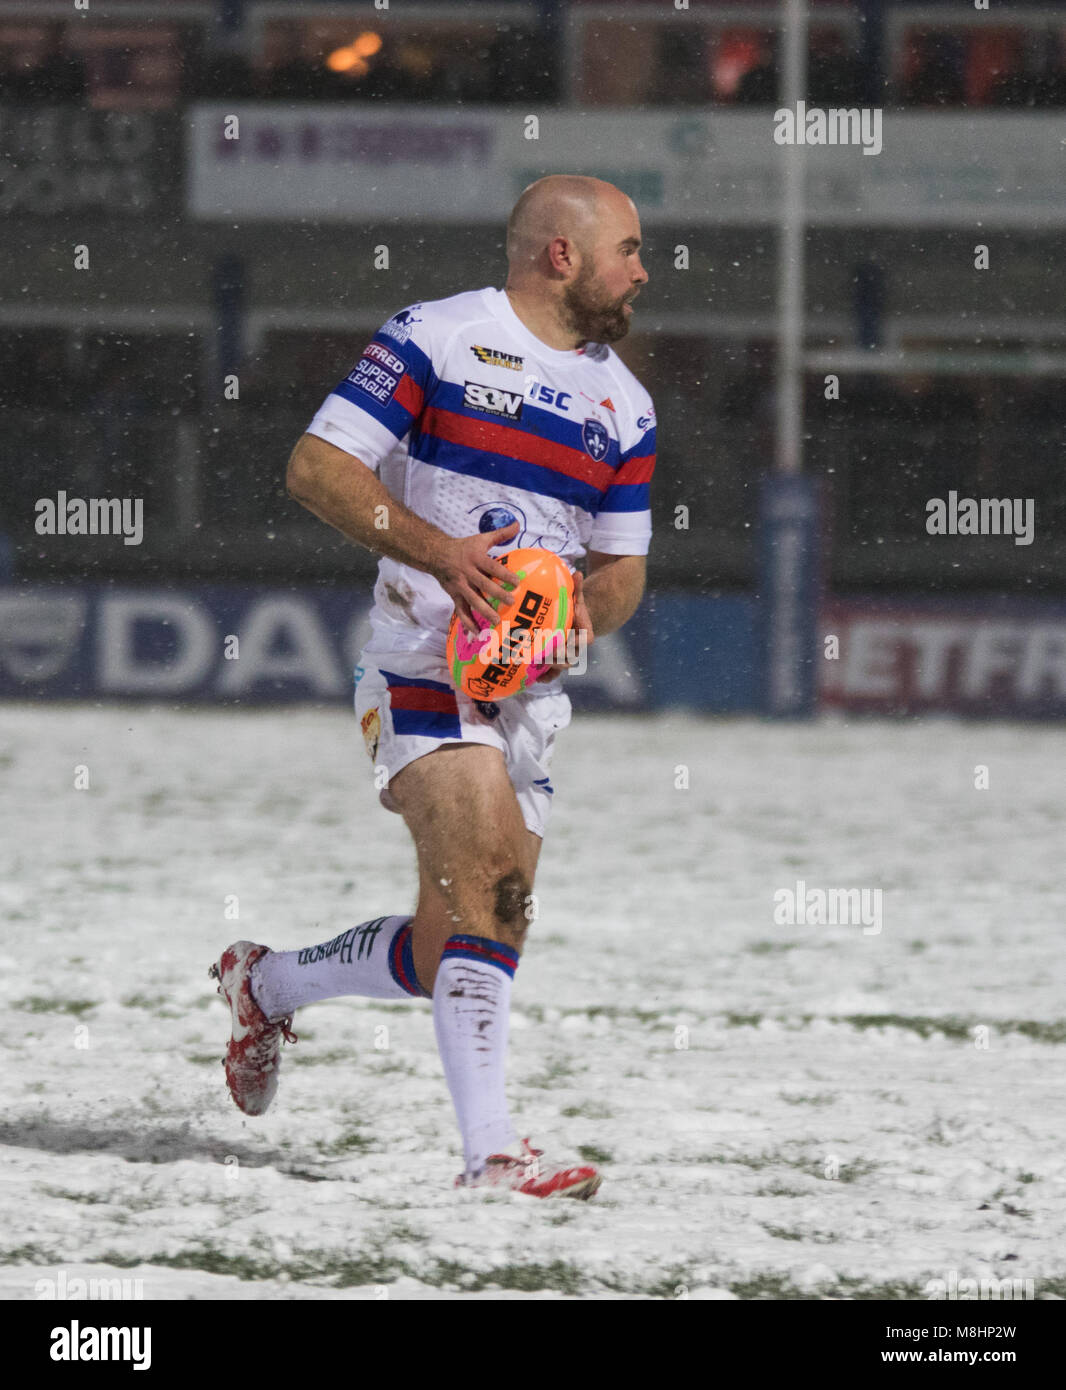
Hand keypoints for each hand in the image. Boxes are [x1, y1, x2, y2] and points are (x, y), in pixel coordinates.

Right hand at [433, 520, 520, 635]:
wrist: (436, 554)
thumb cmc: (464, 547)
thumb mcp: (481, 538)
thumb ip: (501, 534)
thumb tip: (518, 524)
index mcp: (476, 558)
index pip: (492, 567)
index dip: (504, 574)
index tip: (517, 582)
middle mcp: (467, 572)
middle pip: (483, 585)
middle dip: (497, 594)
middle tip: (511, 602)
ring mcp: (460, 586)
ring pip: (472, 600)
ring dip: (484, 611)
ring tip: (497, 621)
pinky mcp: (454, 595)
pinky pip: (461, 611)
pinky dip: (468, 622)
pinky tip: (477, 632)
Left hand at [533, 568, 593, 683]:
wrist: (573, 622)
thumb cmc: (575, 609)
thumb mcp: (577, 599)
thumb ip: (577, 589)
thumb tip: (577, 572)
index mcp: (585, 637)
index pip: (580, 642)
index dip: (570, 644)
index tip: (559, 640)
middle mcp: (576, 651)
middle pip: (567, 659)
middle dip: (554, 658)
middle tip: (538, 653)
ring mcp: (566, 659)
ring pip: (557, 668)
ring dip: (545, 669)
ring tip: (530, 665)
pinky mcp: (555, 664)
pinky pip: (550, 674)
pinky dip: (542, 677)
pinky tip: (530, 677)